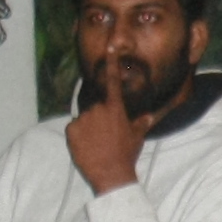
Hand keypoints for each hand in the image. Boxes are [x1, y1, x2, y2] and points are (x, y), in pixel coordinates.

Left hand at [66, 68, 153, 192]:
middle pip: (96, 107)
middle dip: (99, 118)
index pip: (114, 81)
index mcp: (115, 108)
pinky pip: (73, 129)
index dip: (112, 62)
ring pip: (84, 119)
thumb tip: (150, 116)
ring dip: (88, 128)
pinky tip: (86, 147)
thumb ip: (142, 123)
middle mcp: (98, 109)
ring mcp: (83, 119)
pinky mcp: (71, 130)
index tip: (111, 47)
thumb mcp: (138, 137)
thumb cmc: (126, 155)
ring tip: (96, 144)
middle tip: (106, 136)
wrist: (111, 174)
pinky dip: (78, 136)